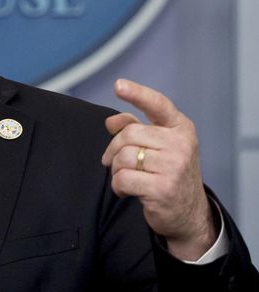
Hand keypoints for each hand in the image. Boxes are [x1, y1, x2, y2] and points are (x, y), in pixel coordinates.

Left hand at [100, 78, 217, 260]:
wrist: (188, 213)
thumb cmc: (168, 174)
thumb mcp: (159, 147)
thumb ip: (135, 128)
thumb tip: (111, 121)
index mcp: (181, 128)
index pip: (158, 104)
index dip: (137, 94)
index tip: (118, 85)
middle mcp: (181, 144)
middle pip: (128, 134)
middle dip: (114, 149)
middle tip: (114, 162)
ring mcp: (174, 166)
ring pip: (123, 157)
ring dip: (116, 170)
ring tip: (127, 178)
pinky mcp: (162, 188)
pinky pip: (122, 179)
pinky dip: (118, 186)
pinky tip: (127, 191)